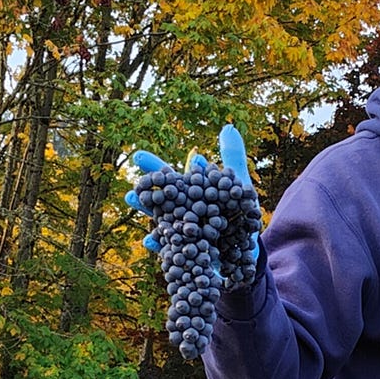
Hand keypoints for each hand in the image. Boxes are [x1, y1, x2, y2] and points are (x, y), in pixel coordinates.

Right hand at [124, 126, 258, 264]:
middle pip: (160, 197)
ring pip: (160, 219)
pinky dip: (159, 243)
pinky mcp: (185, 251)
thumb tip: (228, 127)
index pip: (170, 177)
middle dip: (145, 189)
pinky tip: (149, 239)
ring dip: (146, 209)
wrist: (248, 250)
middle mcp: (181, 211)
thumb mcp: (241, 187)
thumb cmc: (241, 217)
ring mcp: (181, 231)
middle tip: (131, 180)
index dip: (154, 166)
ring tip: (132, 199)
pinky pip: (169, 248)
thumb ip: (232, 159)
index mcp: (191, 193)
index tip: (138, 156)